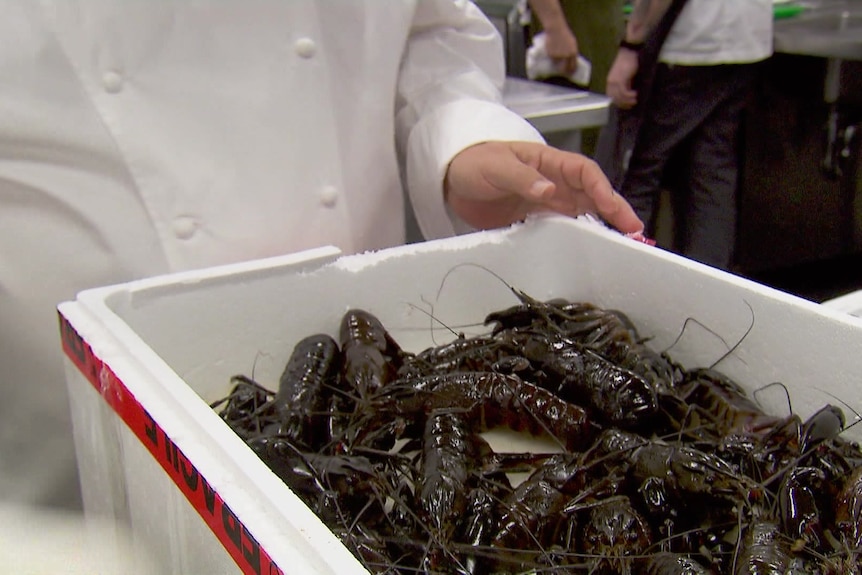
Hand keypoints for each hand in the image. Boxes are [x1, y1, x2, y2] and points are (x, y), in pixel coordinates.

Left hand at [444, 141, 643, 234]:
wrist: (451, 179)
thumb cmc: (473, 162)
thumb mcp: (496, 166)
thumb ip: (521, 178)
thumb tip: (549, 191)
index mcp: (548, 162)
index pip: (584, 172)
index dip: (601, 189)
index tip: (612, 207)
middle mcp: (553, 181)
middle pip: (592, 195)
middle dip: (615, 211)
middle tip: (635, 233)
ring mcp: (546, 201)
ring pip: (582, 213)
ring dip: (602, 227)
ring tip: (622, 245)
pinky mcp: (535, 219)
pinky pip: (562, 228)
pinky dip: (578, 238)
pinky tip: (590, 252)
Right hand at [543, 26, 578, 75]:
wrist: (556, 30)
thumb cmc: (565, 35)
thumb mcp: (572, 43)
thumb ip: (572, 52)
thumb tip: (570, 61)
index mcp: (573, 53)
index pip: (573, 66)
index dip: (571, 70)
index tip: (570, 73)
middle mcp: (566, 56)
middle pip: (564, 68)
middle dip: (564, 70)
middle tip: (562, 71)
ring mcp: (558, 56)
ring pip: (557, 62)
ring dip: (556, 60)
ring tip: (556, 50)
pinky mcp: (551, 55)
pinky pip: (551, 58)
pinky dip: (551, 55)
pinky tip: (552, 48)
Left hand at [606, 49, 639, 108]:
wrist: (628, 53)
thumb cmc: (628, 63)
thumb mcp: (624, 76)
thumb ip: (624, 84)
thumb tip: (627, 95)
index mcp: (609, 82)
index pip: (612, 97)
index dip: (619, 103)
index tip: (626, 105)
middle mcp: (610, 83)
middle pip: (615, 99)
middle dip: (624, 104)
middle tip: (632, 104)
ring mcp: (614, 81)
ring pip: (620, 96)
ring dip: (628, 100)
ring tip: (635, 100)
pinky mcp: (620, 79)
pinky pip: (624, 92)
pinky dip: (630, 95)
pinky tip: (635, 94)